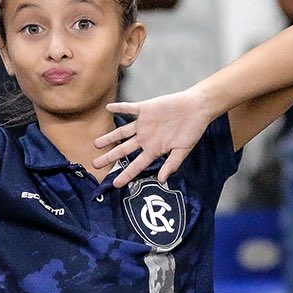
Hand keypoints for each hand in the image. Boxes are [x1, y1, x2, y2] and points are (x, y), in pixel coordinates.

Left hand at [94, 88, 212, 188]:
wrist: (197, 108)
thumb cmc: (193, 130)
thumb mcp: (183, 150)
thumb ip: (171, 164)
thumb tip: (162, 180)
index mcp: (154, 149)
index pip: (136, 165)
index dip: (126, 174)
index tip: (115, 184)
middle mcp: (146, 138)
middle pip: (123, 150)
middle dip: (109, 157)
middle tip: (95, 164)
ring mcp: (144, 124)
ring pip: (122, 132)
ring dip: (109, 137)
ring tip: (96, 144)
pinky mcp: (146, 109)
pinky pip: (129, 108)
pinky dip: (119, 108)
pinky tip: (108, 108)